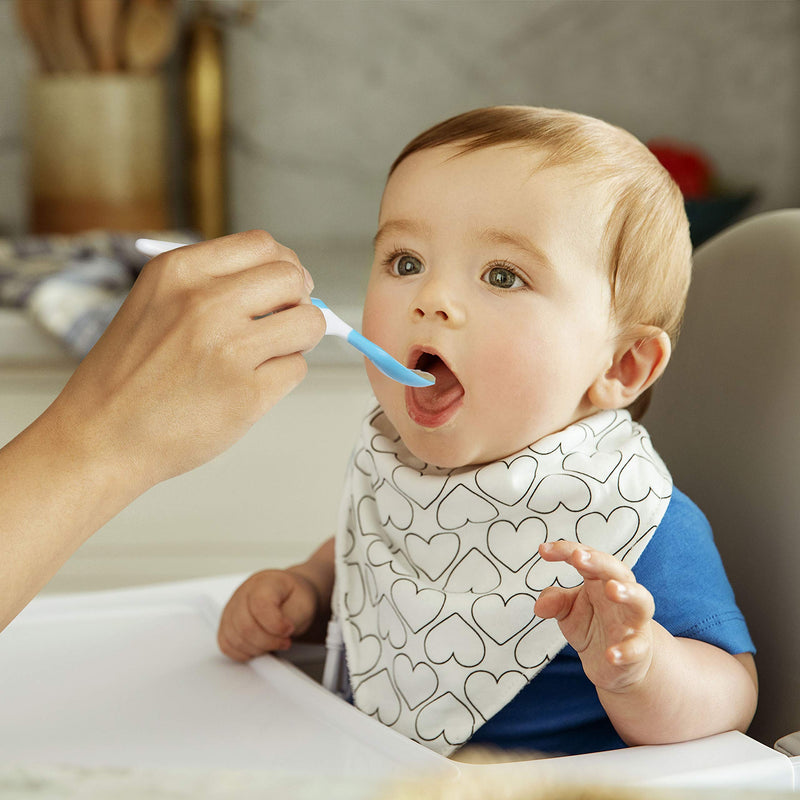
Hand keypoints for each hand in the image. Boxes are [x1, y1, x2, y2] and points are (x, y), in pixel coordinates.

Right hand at [48, 230, 325, 492]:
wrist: (100, 437)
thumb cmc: (129, 376)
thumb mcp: (155, 303)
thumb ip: (213, 285)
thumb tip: (287, 282)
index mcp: (180, 272)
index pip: (263, 244)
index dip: (283, 266)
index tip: (284, 286)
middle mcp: (205, 304)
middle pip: (293, 278)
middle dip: (298, 299)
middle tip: (285, 321)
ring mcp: (228, 349)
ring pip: (309, 322)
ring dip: (299, 338)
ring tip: (272, 353)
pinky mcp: (246, 394)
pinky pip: (297, 369)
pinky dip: (282, 377)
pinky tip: (251, 384)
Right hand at [218, 569, 320, 660]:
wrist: (289, 595)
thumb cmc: (294, 597)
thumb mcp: (304, 604)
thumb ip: (291, 618)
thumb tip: (278, 632)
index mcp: (265, 582)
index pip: (260, 606)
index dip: (276, 625)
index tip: (289, 630)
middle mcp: (243, 593)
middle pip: (245, 627)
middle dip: (268, 642)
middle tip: (284, 640)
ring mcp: (231, 608)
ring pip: (235, 639)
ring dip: (258, 648)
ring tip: (273, 642)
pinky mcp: (226, 623)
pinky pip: (227, 645)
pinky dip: (244, 652)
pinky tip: (259, 646)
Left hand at [534, 541, 655, 691]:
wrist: (616, 662)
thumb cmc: (593, 624)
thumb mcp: (568, 612)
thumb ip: (555, 602)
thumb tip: (540, 605)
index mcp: (599, 579)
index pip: (585, 557)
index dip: (565, 551)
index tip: (542, 550)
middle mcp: (620, 595)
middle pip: (616, 571)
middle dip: (598, 562)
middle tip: (578, 556)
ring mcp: (633, 621)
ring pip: (641, 601)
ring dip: (628, 593)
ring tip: (612, 589)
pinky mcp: (639, 649)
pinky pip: (636, 647)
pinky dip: (626, 650)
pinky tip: (610, 654)